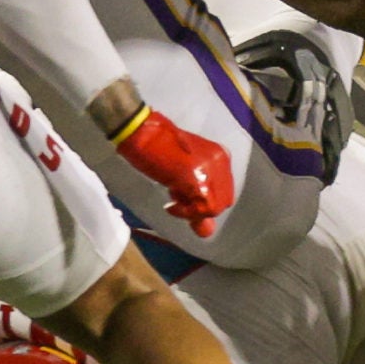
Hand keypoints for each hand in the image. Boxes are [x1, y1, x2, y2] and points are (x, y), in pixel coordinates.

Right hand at [114, 105, 236, 237]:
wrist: (140, 131)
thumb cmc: (156, 149)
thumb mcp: (182, 175)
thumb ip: (196, 200)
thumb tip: (207, 232)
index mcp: (220, 156)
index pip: (224, 193)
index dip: (205, 203)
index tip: (183, 198)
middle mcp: (220, 161)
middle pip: (222, 202)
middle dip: (200, 209)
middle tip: (176, 199)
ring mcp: (209, 168)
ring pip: (213, 207)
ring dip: (191, 211)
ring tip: (172, 198)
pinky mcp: (194, 176)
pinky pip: (200, 207)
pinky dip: (184, 213)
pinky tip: (169, 206)